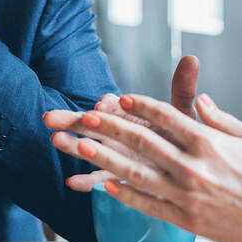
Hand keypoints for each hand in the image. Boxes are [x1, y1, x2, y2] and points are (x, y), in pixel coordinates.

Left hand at [45, 89, 241, 241]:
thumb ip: (220, 118)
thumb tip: (200, 100)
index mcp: (210, 142)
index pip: (166, 117)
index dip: (140, 106)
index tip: (120, 97)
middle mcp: (195, 167)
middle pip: (143, 142)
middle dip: (110, 127)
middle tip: (84, 116)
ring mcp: (188, 196)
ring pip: (137, 174)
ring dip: (105, 159)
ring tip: (81, 147)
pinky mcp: (187, 221)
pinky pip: (149, 206)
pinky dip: (125, 196)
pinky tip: (105, 186)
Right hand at [62, 56, 200, 191]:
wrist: (184, 165)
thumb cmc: (181, 136)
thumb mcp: (182, 114)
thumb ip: (182, 89)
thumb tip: (190, 59)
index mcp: (130, 114)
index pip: (114, 106)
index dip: (107, 105)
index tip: (103, 104)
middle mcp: (117, 132)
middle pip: (91, 123)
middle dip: (72, 119)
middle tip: (51, 117)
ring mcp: (114, 154)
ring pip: (89, 149)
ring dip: (72, 146)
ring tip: (56, 141)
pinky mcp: (116, 174)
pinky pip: (98, 178)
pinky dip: (85, 181)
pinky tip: (72, 183)